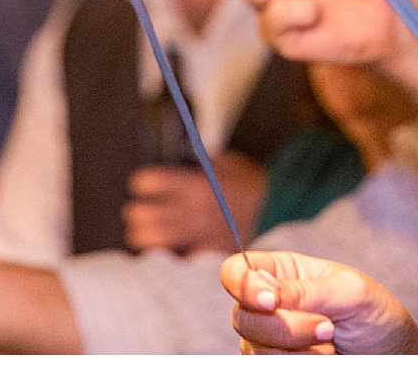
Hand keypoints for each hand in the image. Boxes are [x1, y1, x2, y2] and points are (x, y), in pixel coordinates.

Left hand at [123, 154, 265, 253]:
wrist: (281, 211)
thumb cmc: (254, 185)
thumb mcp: (227, 162)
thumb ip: (202, 163)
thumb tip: (184, 161)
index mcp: (195, 185)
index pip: (150, 183)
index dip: (142, 183)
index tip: (141, 185)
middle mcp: (192, 210)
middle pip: (143, 216)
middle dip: (136, 213)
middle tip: (137, 211)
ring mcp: (198, 233)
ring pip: (155, 240)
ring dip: (144, 235)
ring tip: (142, 232)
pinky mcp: (208, 250)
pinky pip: (180, 257)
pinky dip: (171, 254)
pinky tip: (168, 250)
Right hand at [220, 249, 417, 353]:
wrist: (393, 357)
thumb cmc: (376, 316)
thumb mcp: (351, 292)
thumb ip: (307, 289)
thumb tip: (267, 292)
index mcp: (282, 272)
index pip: (235, 271)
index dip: (243, 285)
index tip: (271, 300)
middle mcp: (268, 305)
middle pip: (241, 316)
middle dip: (284, 326)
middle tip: (328, 326)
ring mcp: (270, 340)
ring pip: (253, 348)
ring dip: (296, 349)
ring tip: (330, 341)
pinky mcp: (278, 362)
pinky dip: (298, 362)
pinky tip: (323, 358)